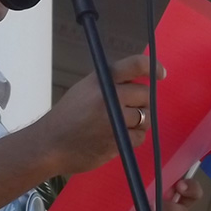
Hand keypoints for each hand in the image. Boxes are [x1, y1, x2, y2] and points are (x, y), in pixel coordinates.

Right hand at [32, 54, 164, 176]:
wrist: (49, 145)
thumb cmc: (67, 116)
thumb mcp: (84, 90)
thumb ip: (109, 85)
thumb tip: (138, 82)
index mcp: (101, 80)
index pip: (134, 65)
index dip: (152, 67)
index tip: (161, 74)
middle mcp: (110, 97)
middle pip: (145, 94)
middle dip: (141, 102)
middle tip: (128, 109)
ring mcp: (114, 120)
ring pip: (145, 117)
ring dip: (139, 122)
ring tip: (121, 125)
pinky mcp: (117, 141)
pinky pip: (139, 137)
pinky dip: (133, 138)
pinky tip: (117, 138)